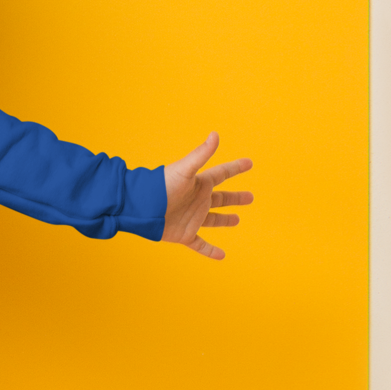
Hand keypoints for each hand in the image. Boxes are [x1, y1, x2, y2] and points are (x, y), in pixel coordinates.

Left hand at [162, 131, 254, 258]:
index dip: (235, 168)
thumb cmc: (160, 186)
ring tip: (237, 220)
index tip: (249, 163)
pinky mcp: (184, 234)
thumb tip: (215, 134)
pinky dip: (210, 251)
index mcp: (199, 184)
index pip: (222, 174)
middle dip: (235, 198)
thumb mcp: (184, 170)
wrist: (140, 208)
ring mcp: (192, 218)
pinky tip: (221, 256)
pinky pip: (200, 244)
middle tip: (250, 197)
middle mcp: (197, 200)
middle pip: (221, 198)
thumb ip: (201, 154)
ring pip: (213, 220)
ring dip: (225, 220)